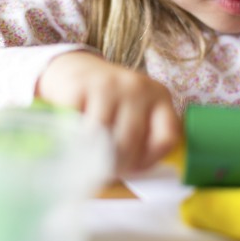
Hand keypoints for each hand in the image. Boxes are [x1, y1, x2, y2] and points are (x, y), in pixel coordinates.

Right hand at [35, 51, 181, 174]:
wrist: (73, 67)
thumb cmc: (107, 102)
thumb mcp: (134, 113)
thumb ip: (142, 138)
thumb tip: (134, 172)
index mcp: (160, 96)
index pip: (167, 136)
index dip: (150, 160)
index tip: (134, 168)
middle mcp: (139, 87)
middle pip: (132, 140)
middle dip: (117, 164)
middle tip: (104, 173)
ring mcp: (109, 85)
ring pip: (104, 135)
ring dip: (93, 156)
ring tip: (87, 161)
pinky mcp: (80, 86)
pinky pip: (78, 126)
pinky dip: (72, 140)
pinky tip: (71, 140)